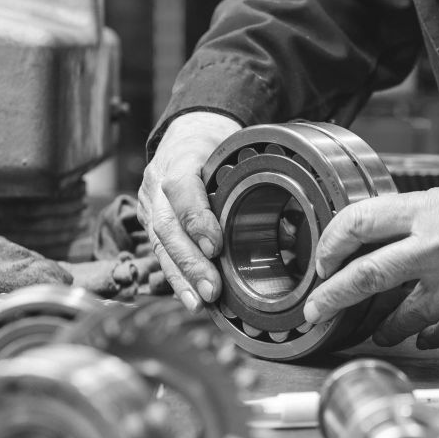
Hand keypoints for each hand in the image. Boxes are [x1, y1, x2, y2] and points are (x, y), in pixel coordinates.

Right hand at [137, 112, 241, 310]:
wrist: (185, 134)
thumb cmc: (216, 146)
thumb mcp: (235, 151)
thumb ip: (256, 185)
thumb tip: (291, 232)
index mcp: (181, 156)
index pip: (182, 187)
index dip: (196, 218)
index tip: (215, 246)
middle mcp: (157, 182)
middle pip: (167, 226)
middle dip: (191, 262)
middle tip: (212, 289)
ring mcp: (148, 202)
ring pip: (159, 245)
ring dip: (181, 278)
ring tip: (199, 302)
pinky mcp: (147, 220)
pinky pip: (158, 252)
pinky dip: (176, 277)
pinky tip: (190, 298)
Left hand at [303, 170, 438, 348]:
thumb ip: (413, 219)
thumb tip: (378, 239)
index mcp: (424, 212)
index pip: (358, 223)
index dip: (330, 244)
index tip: (322, 260)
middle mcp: (434, 246)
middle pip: (366, 276)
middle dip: (331, 298)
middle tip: (315, 311)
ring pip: (401, 317)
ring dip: (384, 329)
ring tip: (379, 333)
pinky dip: (428, 337)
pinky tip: (423, 337)